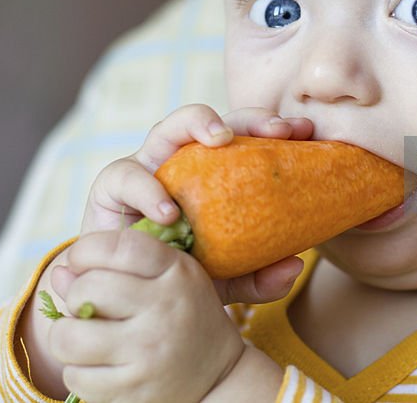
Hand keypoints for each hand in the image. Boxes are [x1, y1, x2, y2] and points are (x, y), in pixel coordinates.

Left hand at [47, 228, 247, 401]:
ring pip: (69, 337)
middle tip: (84, 304)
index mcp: (176, 272)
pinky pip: (75, 375)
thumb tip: (60, 273)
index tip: (79, 260)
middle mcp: (164, 309)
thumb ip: (116, 265)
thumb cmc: (182, 314)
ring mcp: (147, 353)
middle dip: (74, 295)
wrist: (219, 375)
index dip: (86, 249)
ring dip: (65, 336)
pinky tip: (97, 364)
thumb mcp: (167, 276)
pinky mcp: (132, 390)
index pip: (119, 246)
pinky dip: (77, 369)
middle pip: (86, 290)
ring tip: (82, 335)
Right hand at [82, 103, 312, 303]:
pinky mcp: (110, 185)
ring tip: (220, 140)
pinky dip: (147, 191)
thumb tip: (294, 267)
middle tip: (277, 130)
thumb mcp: (225, 282)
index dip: (274, 129)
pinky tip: (168, 214)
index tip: (306, 131)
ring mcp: (146, 167)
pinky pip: (126, 176)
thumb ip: (258, 279)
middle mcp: (180, 162)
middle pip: (216, 123)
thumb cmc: (176, 277)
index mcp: (212, 174)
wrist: (121, 298)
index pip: (247, 139)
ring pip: (169, 127)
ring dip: (196, 123)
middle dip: (248, 118)